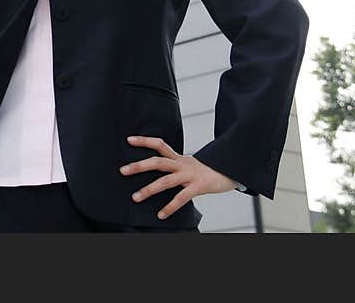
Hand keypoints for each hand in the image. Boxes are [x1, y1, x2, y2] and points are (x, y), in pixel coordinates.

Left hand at [119, 135, 238, 219]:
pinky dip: (170, 207)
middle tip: (122, 171)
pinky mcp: (199, 187)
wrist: (232, 171)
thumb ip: (174, 164)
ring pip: (166, 181)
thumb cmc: (207, 170)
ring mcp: (190, 175)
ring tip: (135, 197)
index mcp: (179, 158)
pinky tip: (161, 214)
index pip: (159, 144)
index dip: (144, 141)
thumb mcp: (189, 164)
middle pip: (157, 162)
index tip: (128, 139)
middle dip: (139, 166)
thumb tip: (158, 167)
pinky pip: (181, 197)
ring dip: (149, 189)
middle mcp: (182, 164)